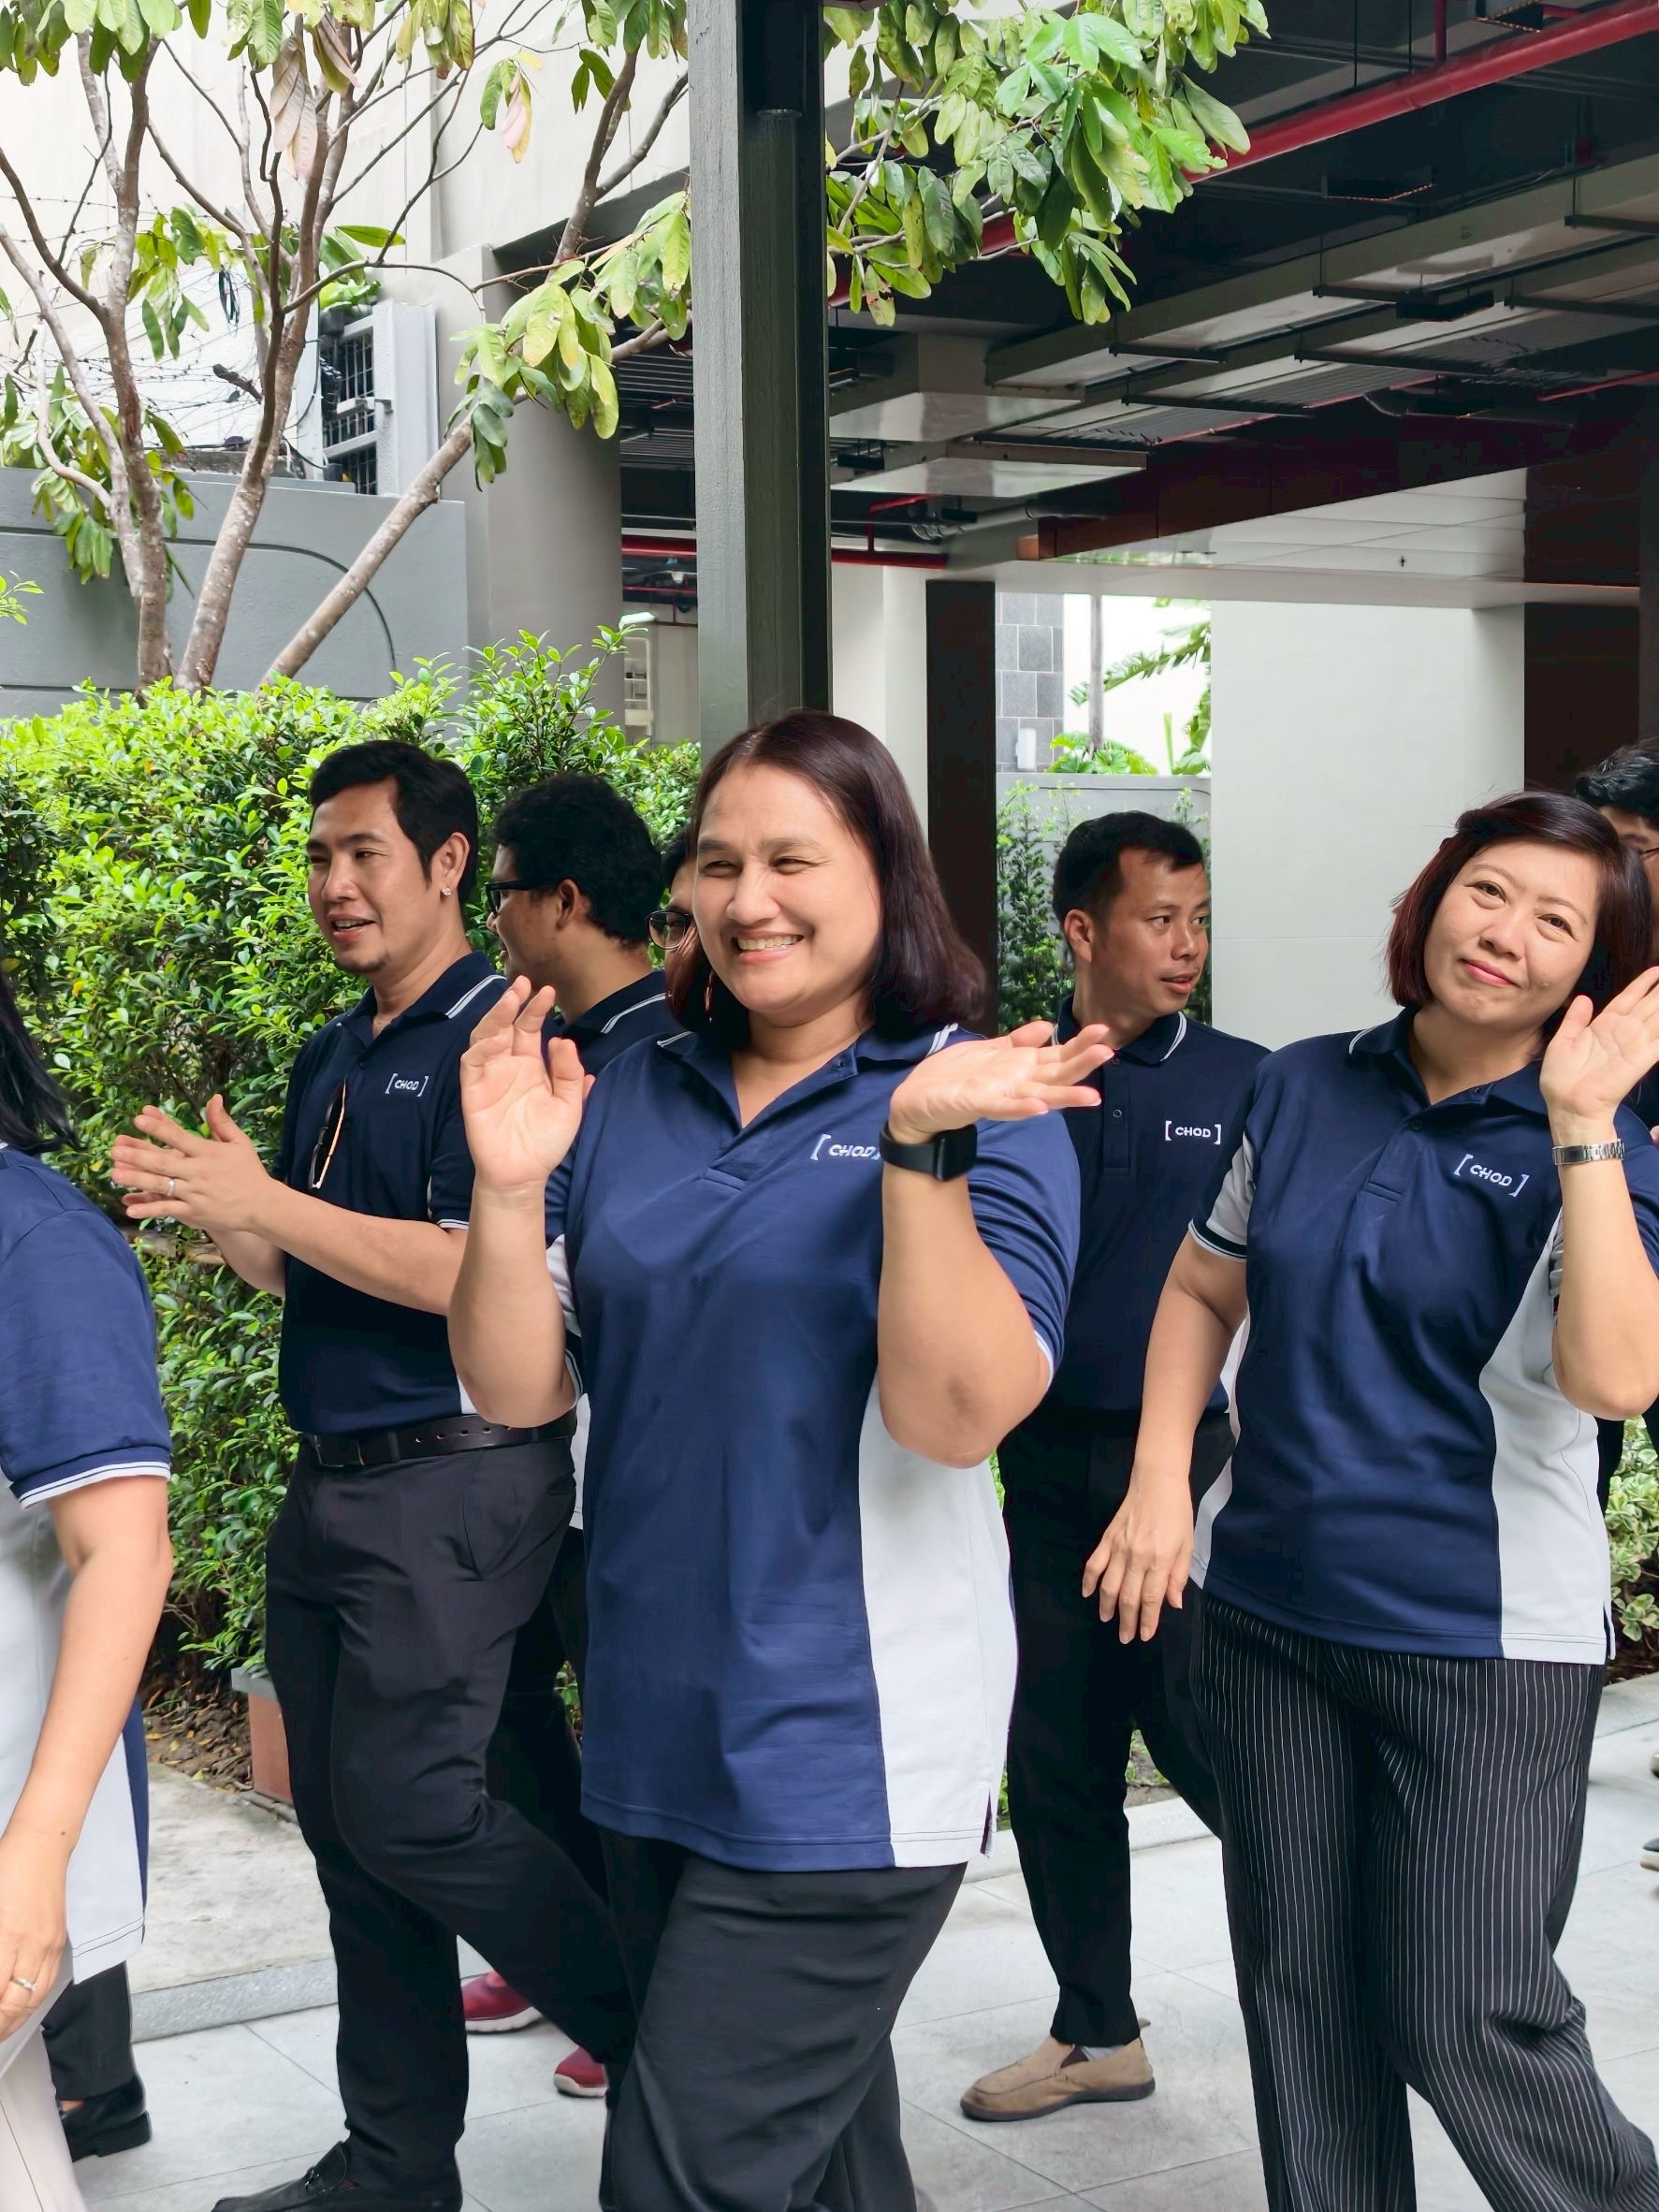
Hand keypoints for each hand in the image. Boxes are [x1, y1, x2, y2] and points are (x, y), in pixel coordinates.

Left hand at [0, 1824, 66, 2042]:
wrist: (42, 1846)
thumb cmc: (6, 1869)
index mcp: (8, 1936)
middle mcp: (33, 1946)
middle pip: (17, 2004)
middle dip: (0, 2027)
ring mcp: (50, 1944)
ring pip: (35, 1998)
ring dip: (15, 2021)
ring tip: (0, 2030)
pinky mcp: (59, 1940)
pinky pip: (48, 1982)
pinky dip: (33, 2002)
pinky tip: (21, 2007)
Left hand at [112, 1095, 272, 1232]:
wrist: (262, 1206)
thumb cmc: (249, 1171)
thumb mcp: (240, 1143)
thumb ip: (222, 1122)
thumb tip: (214, 1098)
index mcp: (208, 1153)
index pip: (179, 1137)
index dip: (158, 1127)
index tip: (139, 1117)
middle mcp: (199, 1172)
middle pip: (163, 1162)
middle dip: (137, 1155)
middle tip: (115, 1149)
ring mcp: (194, 1194)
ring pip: (161, 1186)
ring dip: (136, 1180)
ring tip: (114, 1174)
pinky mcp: (193, 1212)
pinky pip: (167, 1210)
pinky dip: (149, 1209)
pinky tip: (130, 1208)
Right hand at [459, 978, 589, 1198]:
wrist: (525, 1174)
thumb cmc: (546, 1141)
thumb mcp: (569, 1106)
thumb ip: (569, 1075)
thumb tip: (564, 1041)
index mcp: (531, 1065)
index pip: (529, 1029)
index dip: (536, 1009)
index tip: (547, 991)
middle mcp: (508, 1065)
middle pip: (505, 1026)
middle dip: (512, 1004)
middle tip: (522, 984)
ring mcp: (488, 1076)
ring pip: (485, 1037)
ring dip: (494, 1018)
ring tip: (509, 1001)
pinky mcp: (473, 1091)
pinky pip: (472, 1064)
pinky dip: (482, 1050)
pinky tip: (497, 1041)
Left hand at [886, 1021, 1110, 1144]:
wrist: (916, 1102)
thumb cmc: (954, 1077)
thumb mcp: (988, 1051)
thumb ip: (1018, 1042)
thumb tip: (1048, 1027)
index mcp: (1020, 1067)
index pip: (1057, 1055)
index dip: (1079, 1044)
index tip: (1104, 1030)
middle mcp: (1017, 1083)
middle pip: (1055, 1073)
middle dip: (1081, 1063)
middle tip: (1108, 1051)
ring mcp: (1001, 1095)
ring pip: (1039, 1093)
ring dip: (1064, 1095)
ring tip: (1091, 1094)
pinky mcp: (978, 1104)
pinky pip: (1004, 1107)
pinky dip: (1022, 1107)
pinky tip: (1039, 1106)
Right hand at [1081, 1474, 1194, 1643]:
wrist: (1157, 1482)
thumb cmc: (1178, 1514)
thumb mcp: (1188, 1545)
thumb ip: (1179, 1575)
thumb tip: (1173, 1603)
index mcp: (1160, 1560)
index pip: (1151, 1598)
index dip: (1148, 1620)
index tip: (1144, 1635)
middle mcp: (1137, 1558)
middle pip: (1129, 1596)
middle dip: (1127, 1620)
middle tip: (1125, 1638)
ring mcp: (1119, 1548)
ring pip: (1108, 1584)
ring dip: (1107, 1606)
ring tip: (1107, 1619)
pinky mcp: (1108, 1538)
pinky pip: (1094, 1563)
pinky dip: (1088, 1580)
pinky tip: (1087, 1593)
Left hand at [1540, 968, 1658, 1143]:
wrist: (1567, 1106)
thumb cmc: (1561, 1078)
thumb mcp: (1562, 1042)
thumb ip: (1575, 1020)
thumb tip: (1583, 998)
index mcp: (1604, 1026)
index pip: (1628, 999)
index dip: (1642, 984)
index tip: (1656, 970)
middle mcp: (1623, 1032)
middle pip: (1648, 1004)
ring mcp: (1634, 1044)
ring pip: (1657, 1017)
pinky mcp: (1641, 1058)